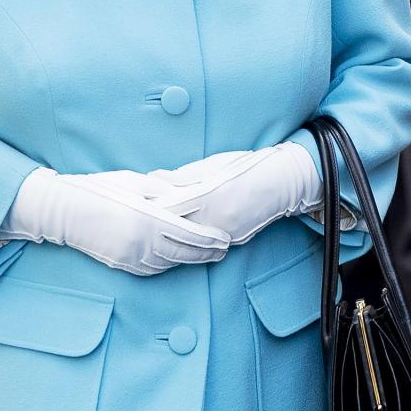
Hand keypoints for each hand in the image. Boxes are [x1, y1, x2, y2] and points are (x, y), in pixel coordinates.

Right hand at [0, 167, 229, 275]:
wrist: (64, 211)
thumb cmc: (100, 188)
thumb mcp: (133, 182)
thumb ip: (162, 190)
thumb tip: (187, 196)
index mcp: (146, 220)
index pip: (188, 235)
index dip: (210, 240)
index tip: (226, 240)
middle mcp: (140, 244)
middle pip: (183, 254)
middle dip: (206, 254)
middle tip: (224, 251)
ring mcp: (130, 258)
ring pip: (169, 263)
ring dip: (189, 260)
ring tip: (207, 255)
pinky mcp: (121, 264)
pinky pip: (152, 269)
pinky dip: (169, 264)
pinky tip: (177, 259)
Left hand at [144, 143, 323, 245]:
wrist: (279, 182)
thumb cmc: (245, 167)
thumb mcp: (211, 166)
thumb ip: (182, 176)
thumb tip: (154, 177)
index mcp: (207, 195)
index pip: (169, 207)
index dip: (148, 209)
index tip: (131, 207)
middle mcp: (214, 218)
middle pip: (174, 228)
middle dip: (154, 227)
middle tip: (132, 228)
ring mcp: (223, 233)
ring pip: (187, 242)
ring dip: (168, 240)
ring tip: (149, 237)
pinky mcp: (231, 241)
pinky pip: (204, 245)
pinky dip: (189, 244)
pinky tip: (176, 242)